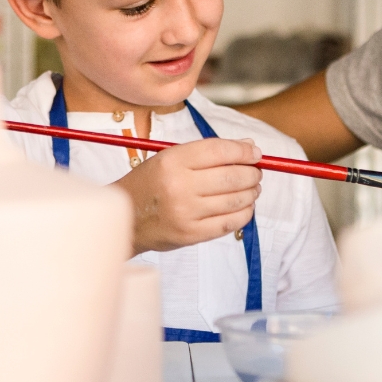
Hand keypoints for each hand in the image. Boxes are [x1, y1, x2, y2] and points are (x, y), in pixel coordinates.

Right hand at [112, 138, 261, 255]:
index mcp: (172, 162)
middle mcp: (179, 186)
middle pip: (232, 176)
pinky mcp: (192, 234)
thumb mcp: (168, 159)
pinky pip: (230, 223)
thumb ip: (207, 152)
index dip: (243, 151)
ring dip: (251, 193)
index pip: (219, 151)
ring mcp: (186, 213)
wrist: (125, 219)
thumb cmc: (149, 185)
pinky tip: (245, 206)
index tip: (255, 153)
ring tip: (252, 189)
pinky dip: (244, 213)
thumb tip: (248, 147)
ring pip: (235, 200)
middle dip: (252, 173)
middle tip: (256, 172)